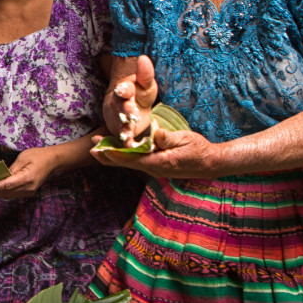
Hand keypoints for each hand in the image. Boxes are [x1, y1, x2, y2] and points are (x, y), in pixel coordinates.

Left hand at [0, 147, 56, 198]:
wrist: (52, 161)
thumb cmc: (38, 156)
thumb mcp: (23, 157)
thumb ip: (11, 168)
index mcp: (27, 178)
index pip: (5, 185)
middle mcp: (27, 188)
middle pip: (5, 193)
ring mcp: (28, 192)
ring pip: (7, 195)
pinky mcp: (27, 192)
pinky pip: (11, 194)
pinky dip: (1, 192)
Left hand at [91, 123, 222, 178]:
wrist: (211, 164)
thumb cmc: (200, 150)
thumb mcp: (186, 140)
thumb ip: (169, 138)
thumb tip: (156, 134)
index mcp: (160, 163)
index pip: (133, 159)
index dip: (116, 154)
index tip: (101, 149)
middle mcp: (154, 169)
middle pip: (126, 163)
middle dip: (108, 155)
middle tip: (91, 146)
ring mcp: (154, 169)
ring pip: (129, 163)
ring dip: (113, 155)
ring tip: (97, 147)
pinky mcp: (155, 166)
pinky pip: (136, 161)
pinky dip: (124, 155)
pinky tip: (115, 149)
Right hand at [105, 55, 159, 145]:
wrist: (128, 108)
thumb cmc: (140, 95)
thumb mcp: (146, 84)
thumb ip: (145, 74)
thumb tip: (143, 58)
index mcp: (125, 89)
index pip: (123, 88)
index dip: (123, 89)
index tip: (123, 89)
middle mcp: (118, 103)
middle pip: (120, 106)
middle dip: (125, 111)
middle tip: (132, 116)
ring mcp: (116, 118)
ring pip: (119, 123)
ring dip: (123, 129)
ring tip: (128, 135)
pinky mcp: (118, 131)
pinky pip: (121, 136)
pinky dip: (124, 141)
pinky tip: (129, 145)